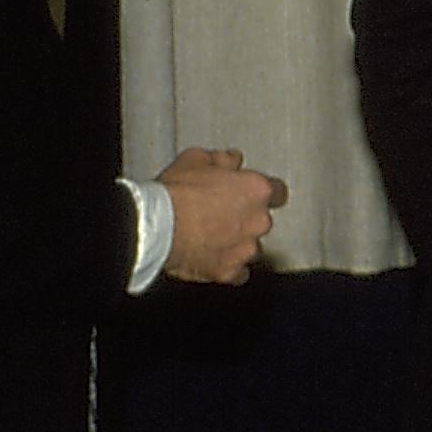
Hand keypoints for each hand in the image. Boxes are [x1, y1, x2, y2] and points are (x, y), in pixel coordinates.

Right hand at [160, 146, 288, 283]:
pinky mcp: (229, 272)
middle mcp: (259, 221)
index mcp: (256, 190)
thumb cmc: (175, 194)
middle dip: (245, 218)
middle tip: (219, 214)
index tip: (252, 194)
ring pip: (251, 247)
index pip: (277, 191)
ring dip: (238, 243)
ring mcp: (246, 249)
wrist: (155, 227)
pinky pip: (238, 272)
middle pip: (262, 221)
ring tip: (211, 237)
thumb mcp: (196, 159)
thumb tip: (232, 159)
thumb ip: (222, 159)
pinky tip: (212, 258)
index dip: (263, 192)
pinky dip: (229, 267)